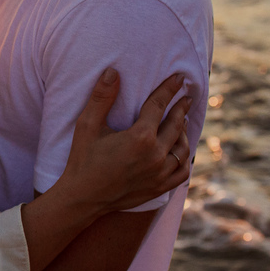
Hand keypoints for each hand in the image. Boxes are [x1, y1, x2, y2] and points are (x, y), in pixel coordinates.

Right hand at [60, 69, 191, 213]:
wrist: (82, 198)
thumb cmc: (82, 160)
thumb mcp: (87, 126)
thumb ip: (101, 98)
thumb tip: (112, 71)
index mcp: (140, 138)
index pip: (159, 105)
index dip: (169, 89)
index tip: (179, 78)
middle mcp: (156, 156)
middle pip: (176, 125)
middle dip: (181, 108)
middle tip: (187, 97)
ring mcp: (160, 174)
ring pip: (182, 148)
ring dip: (183, 132)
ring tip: (182, 122)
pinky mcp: (159, 188)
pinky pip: (181, 171)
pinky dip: (183, 159)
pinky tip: (180, 151)